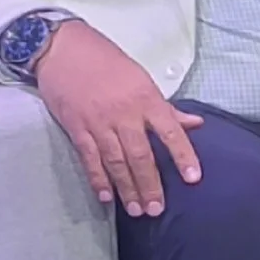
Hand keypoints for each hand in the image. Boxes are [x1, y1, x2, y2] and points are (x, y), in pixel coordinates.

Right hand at [33, 22, 202, 216]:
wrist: (64, 49)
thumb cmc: (108, 63)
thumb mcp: (143, 80)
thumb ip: (167, 108)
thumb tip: (195, 124)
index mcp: (147, 100)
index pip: (171, 133)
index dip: (183, 156)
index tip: (193, 178)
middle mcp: (125, 114)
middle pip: (141, 156)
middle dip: (150, 185)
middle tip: (157, 209)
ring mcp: (99, 123)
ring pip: (116, 162)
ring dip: (127, 188)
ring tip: (136, 210)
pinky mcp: (76, 128)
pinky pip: (89, 159)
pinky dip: (98, 179)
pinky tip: (106, 197)